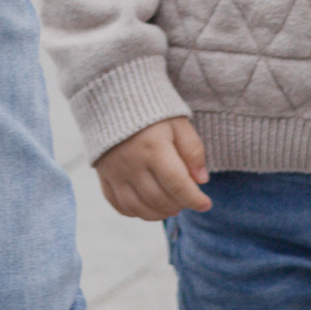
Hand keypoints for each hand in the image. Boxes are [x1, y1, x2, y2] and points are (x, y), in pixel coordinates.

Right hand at [94, 114, 211, 218]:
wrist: (113, 96)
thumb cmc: (152, 109)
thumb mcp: (178, 123)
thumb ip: (192, 150)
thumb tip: (201, 181)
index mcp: (153, 148)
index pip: (177, 185)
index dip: (194, 199)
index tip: (206, 204)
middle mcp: (131, 163)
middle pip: (159, 199)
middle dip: (179, 205)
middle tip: (188, 199)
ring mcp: (115, 172)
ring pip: (139, 208)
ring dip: (160, 213)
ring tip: (172, 206)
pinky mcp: (104, 176)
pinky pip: (119, 205)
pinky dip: (136, 212)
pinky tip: (149, 206)